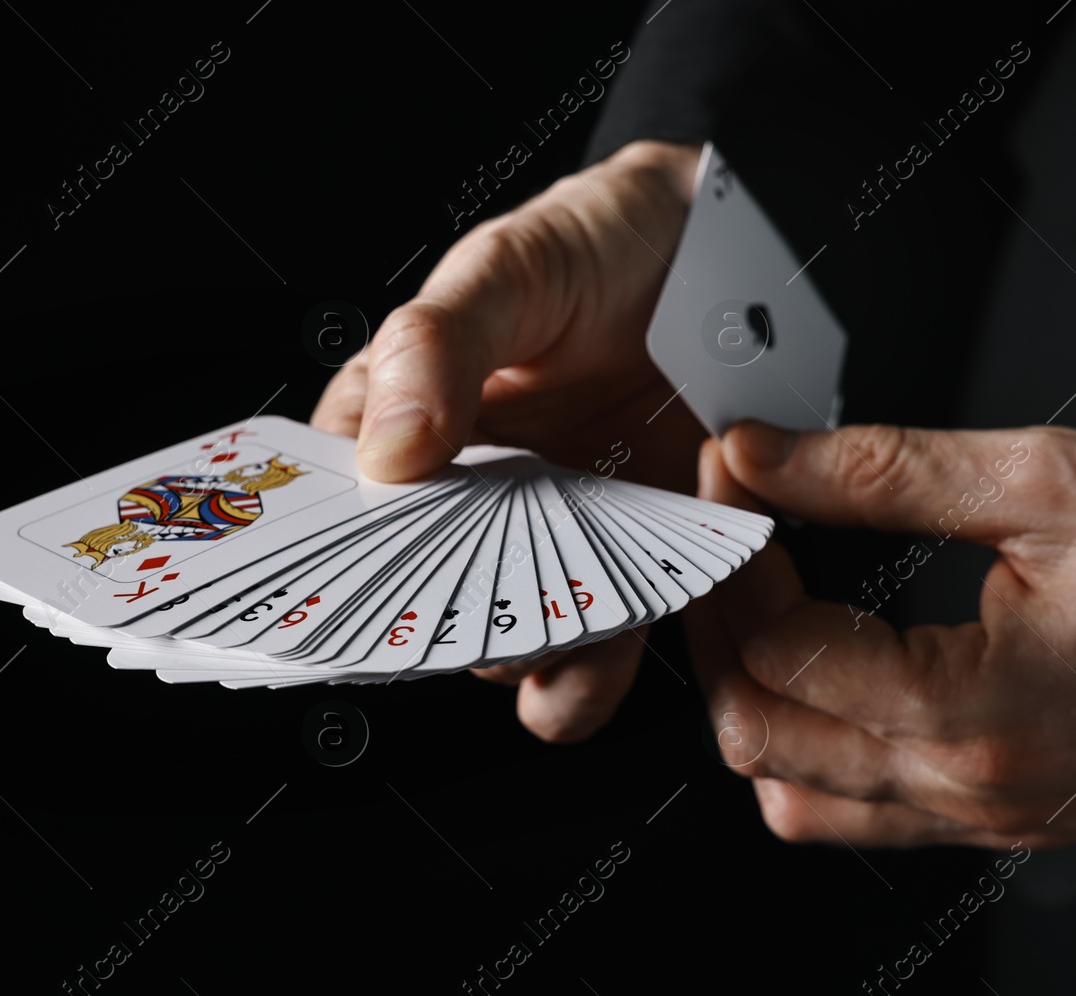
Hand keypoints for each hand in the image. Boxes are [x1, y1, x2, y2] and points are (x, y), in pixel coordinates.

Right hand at [311, 140, 704, 742]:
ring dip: (524, 664)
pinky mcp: (628, 570)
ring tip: (553, 643)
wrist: (738, 256)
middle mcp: (473, 493)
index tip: (350, 592)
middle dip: (440, 626)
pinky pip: (598, 653)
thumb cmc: (607, 244)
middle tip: (474, 618)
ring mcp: (552, 539)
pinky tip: (624, 629)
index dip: (336, 556)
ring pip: (506, 644)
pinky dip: (602, 670)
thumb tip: (385, 452)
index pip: (342, 503)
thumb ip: (435, 345)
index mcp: (412, 419)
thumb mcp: (508, 267)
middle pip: (424, 597)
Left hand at [686, 421, 1075, 847]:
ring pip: (799, 800)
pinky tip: (841, 666)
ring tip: (778, 604)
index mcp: (983, 708)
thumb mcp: (1051, 478)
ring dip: (764, 701)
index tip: (736, 483)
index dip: (734, 553)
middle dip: (723, 632)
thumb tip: (765, 456)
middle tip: (737, 544)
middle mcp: (979, 787)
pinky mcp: (1014, 817)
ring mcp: (995, 817)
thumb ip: (880, 471)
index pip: (778, 652)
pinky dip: (822, 747)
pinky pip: (868, 814)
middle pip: (762, 743)